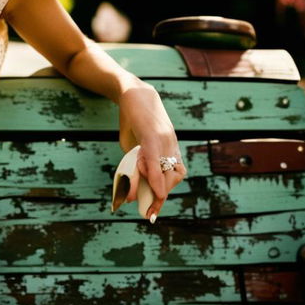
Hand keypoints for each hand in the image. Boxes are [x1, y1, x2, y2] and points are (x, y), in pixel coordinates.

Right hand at [114, 85, 184, 219]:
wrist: (130, 90)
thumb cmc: (132, 119)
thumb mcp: (132, 145)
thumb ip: (136, 163)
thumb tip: (131, 185)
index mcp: (170, 149)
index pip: (173, 178)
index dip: (163, 196)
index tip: (152, 213)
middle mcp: (172, 145)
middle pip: (171, 178)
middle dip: (158, 198)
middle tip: (147, 212)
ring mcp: (165, 139)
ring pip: (162, 171)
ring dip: (152, 189)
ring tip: (135, 199)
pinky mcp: (152, 132)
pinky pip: (155, 157)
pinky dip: (155, 174)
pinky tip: (152, 188)